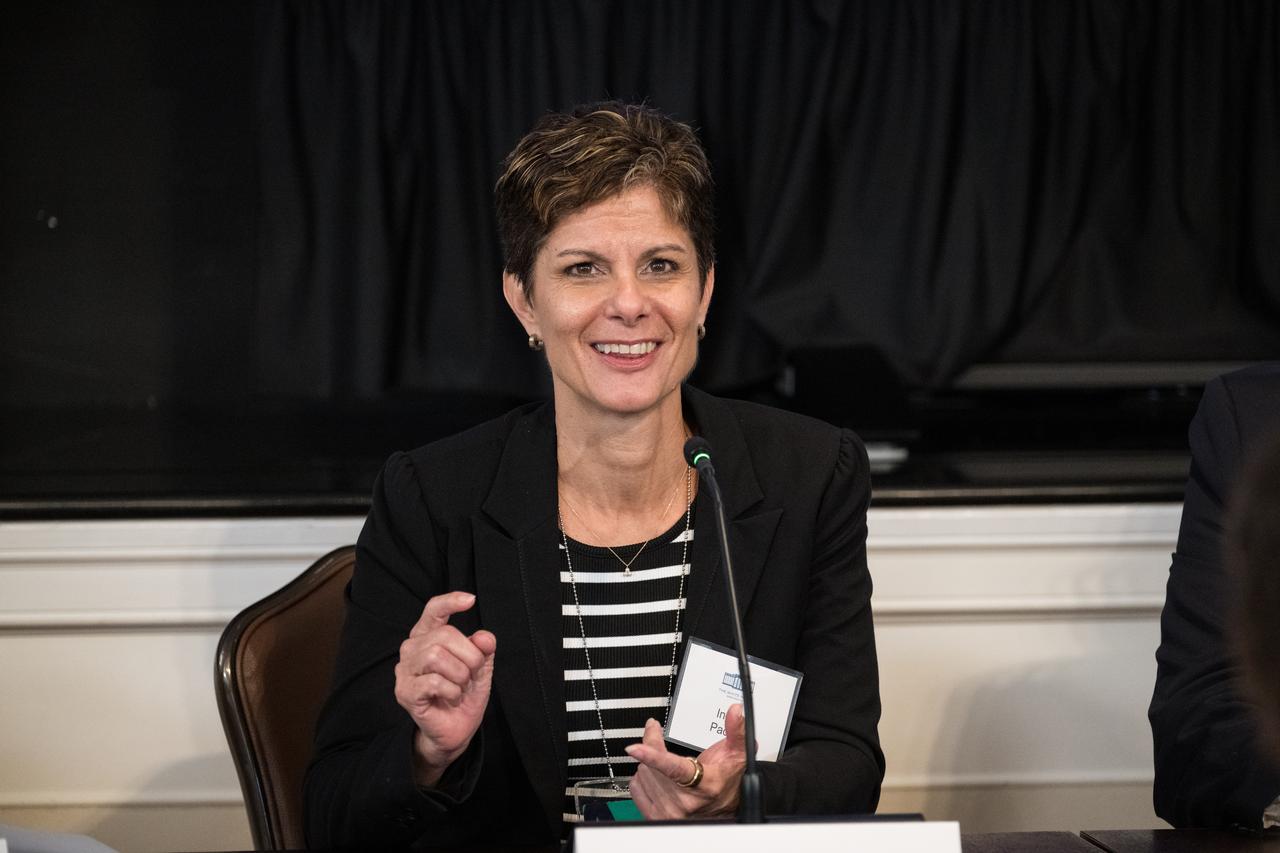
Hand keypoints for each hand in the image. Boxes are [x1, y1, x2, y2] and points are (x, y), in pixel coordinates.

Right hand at [393, 591, 495, 786]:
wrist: (456, 730)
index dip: (450, 602)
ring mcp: (405, 670)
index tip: (470, 600)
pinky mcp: (405, 692)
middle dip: (469, 656)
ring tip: (460, 686)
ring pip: (436, 656)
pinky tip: (452, 697)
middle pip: (443, 635)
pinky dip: (452, 690)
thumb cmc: (463, 694)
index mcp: (428, 637)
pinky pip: (433, 681)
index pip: (434, 611)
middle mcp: (412, 649)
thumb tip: (485, 637)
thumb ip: (483, 649)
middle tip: (473, 674)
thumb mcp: (480, 668)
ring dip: (459, 674)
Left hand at [624, 704, 747, 818]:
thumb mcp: (737, 756)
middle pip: (653, 764)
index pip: (674, 768)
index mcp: (704, 784)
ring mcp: (668, 811)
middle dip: (655, 749)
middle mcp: (684, 802)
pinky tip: (658, 778)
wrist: (722, 811)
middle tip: (664, 744)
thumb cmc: (726, 783)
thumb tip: (735, 711)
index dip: (652, 756)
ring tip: (667, 765)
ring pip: (643, 773)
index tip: (635, 748)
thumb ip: (735, 731)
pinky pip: (635, 786)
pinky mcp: (655, 816)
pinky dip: (643, 777)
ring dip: (651, 764)